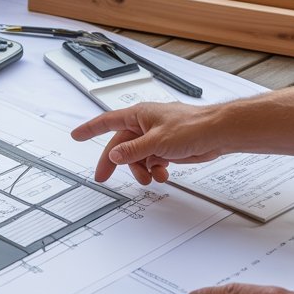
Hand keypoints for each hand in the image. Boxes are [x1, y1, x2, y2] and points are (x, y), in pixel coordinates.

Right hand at [70, 102, 226, 183]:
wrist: (218, 134)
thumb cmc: (192, 127)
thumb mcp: (156, 141)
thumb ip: (133, 150)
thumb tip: (114, 155)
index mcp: (138, 115)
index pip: (107, 121)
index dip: (90, 129)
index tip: (76, 135)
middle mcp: (145, 125)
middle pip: (122, 145)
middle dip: (116, 162)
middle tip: (104, 177)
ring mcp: (156, 137)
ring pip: (138, 157)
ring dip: (141, 169)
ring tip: (150, 178)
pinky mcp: (168, 148)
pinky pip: (152, 161)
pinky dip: (155, 170)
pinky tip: (163, 175)